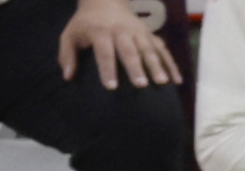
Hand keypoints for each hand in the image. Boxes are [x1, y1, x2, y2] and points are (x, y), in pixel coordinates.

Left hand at [59, 0, 177, 90]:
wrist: (105, 0)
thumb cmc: (87, 23)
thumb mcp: (70, 34)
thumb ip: (67, 54)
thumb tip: (67, 76)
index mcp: (100, 31)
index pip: (104, 51)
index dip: (108, 69)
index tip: (111, 87)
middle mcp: (121, 31)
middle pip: (130, 50)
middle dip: (136, 67)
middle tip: (141, 85)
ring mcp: (138, 32)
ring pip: (149, 49)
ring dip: (157, 65)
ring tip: (163, 82)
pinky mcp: (150, 35)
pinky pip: (163, 49)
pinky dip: (172, 64)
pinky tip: (178, 81)